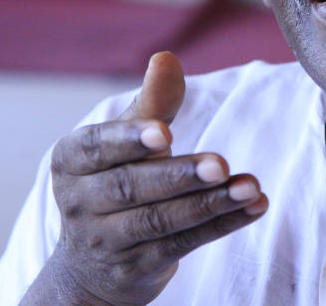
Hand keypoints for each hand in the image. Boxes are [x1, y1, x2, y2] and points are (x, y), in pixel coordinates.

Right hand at [21, 52, 267, 305]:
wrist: (93, 262)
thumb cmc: (115, 177)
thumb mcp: (126, 139)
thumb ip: (151, 102)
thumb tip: (165, 57)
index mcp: (71, 161)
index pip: (96, 148)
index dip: (130, 140)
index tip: (166, 131)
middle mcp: (79, 203)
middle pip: (131, 187)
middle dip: (179, 175)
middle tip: (221, 163)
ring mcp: (105, 241)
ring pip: (159, 221)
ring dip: (210, 203)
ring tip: (250, 187)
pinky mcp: (134, 269)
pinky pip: (181, 245)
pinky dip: (221, 226)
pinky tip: (254, 207)